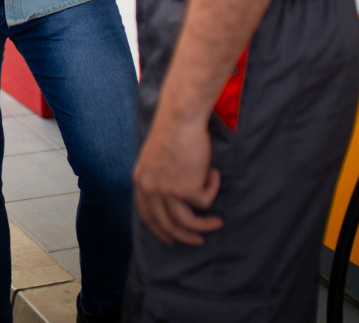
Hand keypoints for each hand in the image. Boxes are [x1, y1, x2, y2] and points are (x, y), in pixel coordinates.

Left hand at [134, 115, 223, 245]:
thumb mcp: (155, 157)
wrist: (181, 118)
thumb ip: (158, 177)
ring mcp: (168, 191)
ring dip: (204, 225)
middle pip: (166, 224)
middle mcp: (151, 189)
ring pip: (187, 221)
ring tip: (217, 223)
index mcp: (142, 181)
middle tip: (198, 240)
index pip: (148, 215)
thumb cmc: (172, 130)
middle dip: (184, 236)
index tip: (171, 239)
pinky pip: (205, 201)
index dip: (160, 230)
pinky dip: (212, 188)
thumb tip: (171, 197)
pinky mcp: (187, 188)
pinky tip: (213, 173)